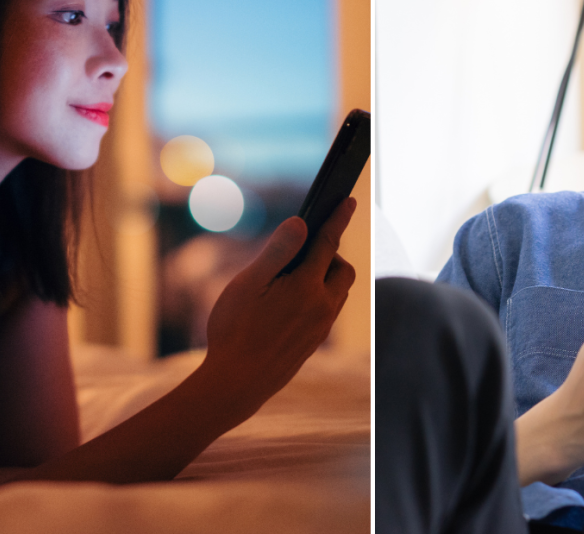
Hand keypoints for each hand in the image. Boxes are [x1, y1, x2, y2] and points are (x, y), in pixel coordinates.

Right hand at [202, 198, 356, 406]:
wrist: (236, 383)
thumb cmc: (235, 330)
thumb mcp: (249, 283)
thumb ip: (278, 251)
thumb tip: (301, 223)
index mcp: (306, 287)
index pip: (329, 243)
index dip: (338, 218)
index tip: (348, 201)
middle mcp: (322, 307)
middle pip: (344, 271)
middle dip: (331, 255)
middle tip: (305, 251)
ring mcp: (320, 328)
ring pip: (338, 293)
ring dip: (326, 278)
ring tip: (294, 277)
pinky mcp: (314, 344)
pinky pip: (327, 312)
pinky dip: (319, 298)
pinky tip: (292, 303)